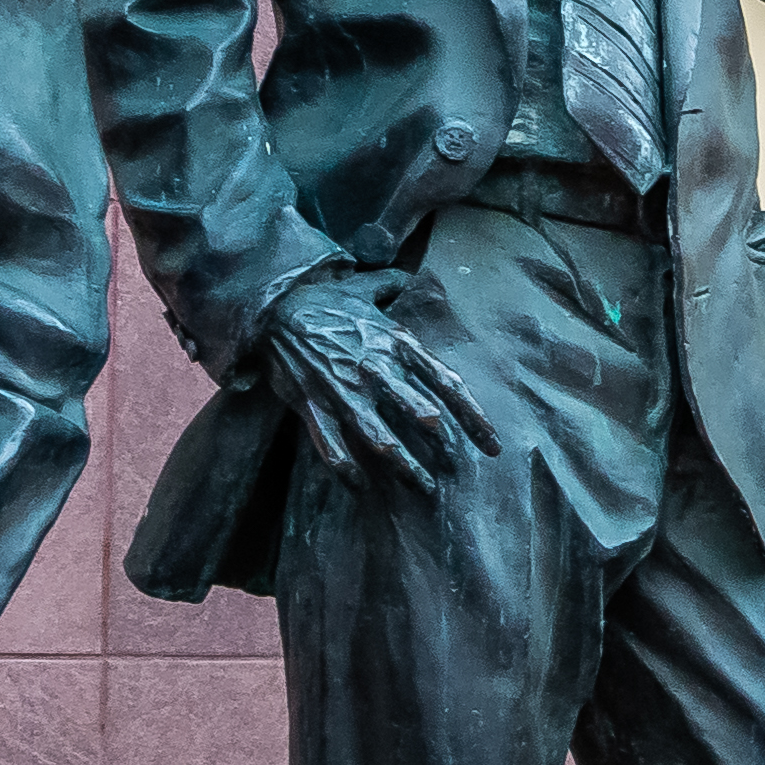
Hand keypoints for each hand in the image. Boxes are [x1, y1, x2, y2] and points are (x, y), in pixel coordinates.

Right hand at [259, 272, 499, 494]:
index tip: (492, 444)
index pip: (447, 384)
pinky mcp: (314, 405)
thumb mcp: (364, 289)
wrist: (272, 306)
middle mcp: (377, 369)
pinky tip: (359, 487)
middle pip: (422, 414)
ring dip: (405, 467)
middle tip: (457, 471)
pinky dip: (346, 469)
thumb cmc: (323, 299)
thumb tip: (411, 277)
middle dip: (443, 448)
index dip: (473, 417)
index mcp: (397, 342)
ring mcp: (345, 390)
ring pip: (382, 439)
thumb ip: (392, 285)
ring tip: (424, 488)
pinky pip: (332, 445)